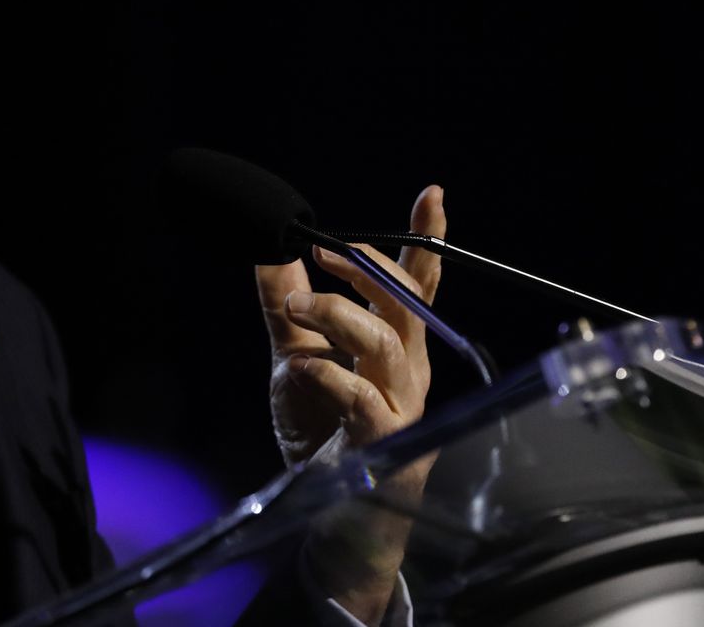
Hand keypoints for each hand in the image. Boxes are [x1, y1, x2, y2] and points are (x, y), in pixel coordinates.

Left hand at [256, 185, 445, 623]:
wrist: (326, 510)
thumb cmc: (323, 431)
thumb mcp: (295, 355)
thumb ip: (286, 303)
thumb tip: (271, 248)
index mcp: (394, 344)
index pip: (416, 284)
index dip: (426, 240)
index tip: (432, 193)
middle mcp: (408, 370)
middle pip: (403, 303)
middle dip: (363, 269)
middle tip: (318, 251)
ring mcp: (401, 407)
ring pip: (385, 344)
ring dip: (337, 314)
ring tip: (295, 307)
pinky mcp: (385, 443)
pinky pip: (363, 399)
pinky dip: (330, 375)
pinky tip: (302, 366)